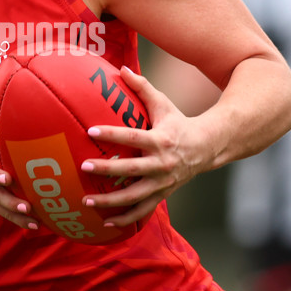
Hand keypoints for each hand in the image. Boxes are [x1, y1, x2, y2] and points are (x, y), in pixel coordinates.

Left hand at [80, 67, 207, 226]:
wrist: (207, 148)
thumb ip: (141, 87)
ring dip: (110, 201)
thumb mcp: (163, 103)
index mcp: (160, 140)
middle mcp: (161, 164)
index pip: (132, 137)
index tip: (90, 132)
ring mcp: (162, 183)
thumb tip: (121, 68)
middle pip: (131, 169)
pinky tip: (105, 222)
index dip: (111, 134)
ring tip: (86, 201)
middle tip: (83, 167)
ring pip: (134, 196)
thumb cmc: (178, 122)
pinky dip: (125, 219)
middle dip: (107, 170)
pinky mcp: (162, 195)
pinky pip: (142, 211)